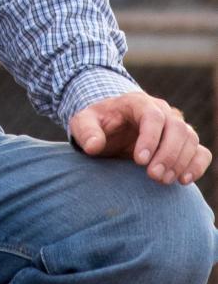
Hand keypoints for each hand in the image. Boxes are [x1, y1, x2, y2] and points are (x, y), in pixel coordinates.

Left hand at [69, 90, 211, 186]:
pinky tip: (184, 180)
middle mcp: (161, 111)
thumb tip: (94, 146)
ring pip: (190, 139)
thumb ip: (86, 132)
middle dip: (167, 154)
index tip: (139, 161)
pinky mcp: (184, 144)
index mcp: (138, 102)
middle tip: (153, 176)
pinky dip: (197, 165)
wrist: (111, 129)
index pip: (153, 116)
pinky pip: (201, 152)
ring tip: (163, 180)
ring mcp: (175, 126)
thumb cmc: (98, 124)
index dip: (150, 138)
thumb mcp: (83, 122)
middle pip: (177, 128)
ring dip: (180, 162)